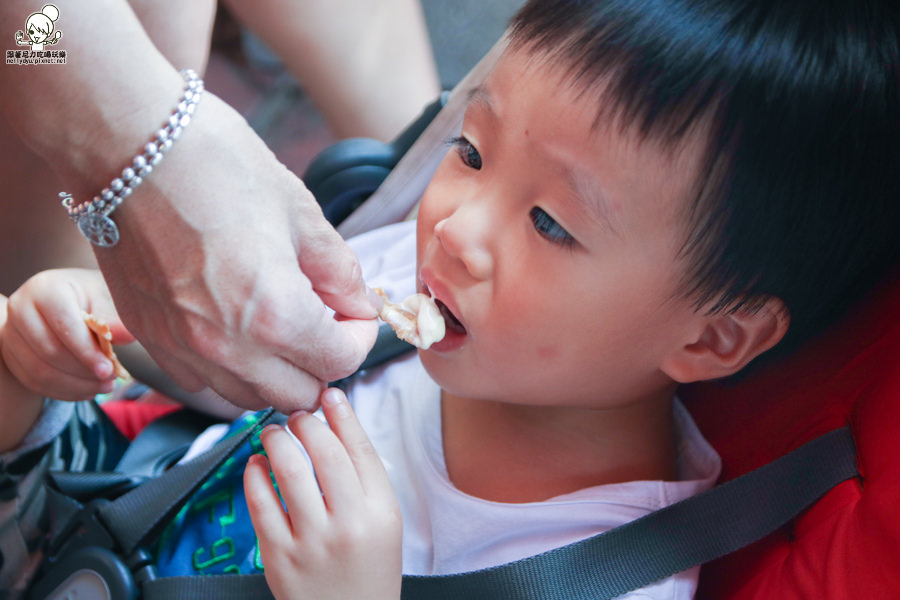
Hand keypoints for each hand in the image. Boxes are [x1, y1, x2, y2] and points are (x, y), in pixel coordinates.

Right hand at [2, 269, 133, 401]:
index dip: (87, 351)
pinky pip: (33, 382)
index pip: (64, 325)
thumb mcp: (105, 300)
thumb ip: (113, 319)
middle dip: (83, 371)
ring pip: (39, 371)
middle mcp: (20, 309)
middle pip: (49, 351)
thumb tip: (128, 335)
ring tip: (104, 386)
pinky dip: (63, 391)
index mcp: (45, 289)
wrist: (65, 301)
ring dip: (75, 385)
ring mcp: (10, 333)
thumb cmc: (89, 297)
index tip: (108, 369)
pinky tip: (87, 390)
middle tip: (110, 379)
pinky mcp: (10, 354)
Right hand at [93, 94, 378, 412]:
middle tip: (325, 318)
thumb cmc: (217, 164)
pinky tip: (235, 325)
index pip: (340, 363)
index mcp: (276, 315)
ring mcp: (182, 348)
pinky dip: (230, 368)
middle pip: (300, 396)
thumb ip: (339, 271)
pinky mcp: (149, 337)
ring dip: (278, 372)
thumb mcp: (300, 213)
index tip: (355, 312)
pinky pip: (201, 381)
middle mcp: (228, 348)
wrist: (127, 144)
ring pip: (249, 398)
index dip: (359, 338)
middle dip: (324, 361)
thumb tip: (361, 304)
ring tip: (280, 322)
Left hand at [244, 388, 401, 599]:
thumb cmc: (368, 569)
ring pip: (289, 471)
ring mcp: (312, 542)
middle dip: (306, 423)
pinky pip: (260, 505)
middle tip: (296, 416)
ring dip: (276, 441)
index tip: (328, 395)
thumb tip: (336, 425)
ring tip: (272, 433)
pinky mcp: (279, 558)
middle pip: (324, 453)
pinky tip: (256, 465)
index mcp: (381, 512)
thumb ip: (364, 478)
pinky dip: (254, 476)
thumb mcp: (384, 522)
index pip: (359, 449)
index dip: (342, 414)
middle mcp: (349, 525)